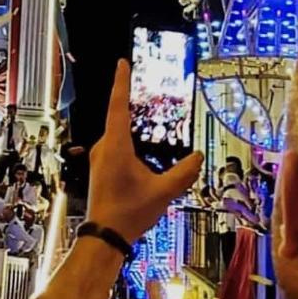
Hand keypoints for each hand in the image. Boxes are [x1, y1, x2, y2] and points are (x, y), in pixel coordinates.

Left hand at [87, 60, 202, 244]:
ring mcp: (100, 156)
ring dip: (131, 124)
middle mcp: (104, 146)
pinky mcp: (101, 166)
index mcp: (116, 146)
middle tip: (138, 80)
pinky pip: (115, 144)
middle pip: (117, 117)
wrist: (105, 235)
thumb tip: (197, 157)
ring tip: (145, 116)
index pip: (118, 105)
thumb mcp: (163, 193)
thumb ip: (182, 173)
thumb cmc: (129, 213)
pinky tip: (140, 149)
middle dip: (129, 100)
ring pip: (117, 133)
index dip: (121, 82)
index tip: (122, 63)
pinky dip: (128, 139)